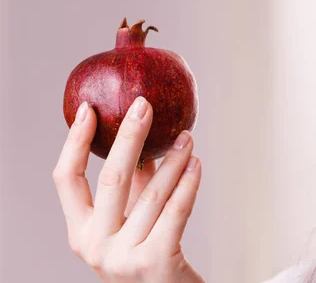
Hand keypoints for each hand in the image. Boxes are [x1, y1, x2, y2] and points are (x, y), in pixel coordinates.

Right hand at [53, 96, 204, 282]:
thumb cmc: (151, 252)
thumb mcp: (132, 219)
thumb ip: (132, 184)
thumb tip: (139, 133)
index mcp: (81, 232)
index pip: (66, 180)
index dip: (75, 142)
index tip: (88, 109)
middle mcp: (95, 246)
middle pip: (111, 178)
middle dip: (129, 136)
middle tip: (144, 105)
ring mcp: (124, 258)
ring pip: (152, 194)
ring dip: (173, 160)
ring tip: (187, 137)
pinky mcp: (156, 263)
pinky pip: (176, 211)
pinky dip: (188, 183)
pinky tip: (197, 164)